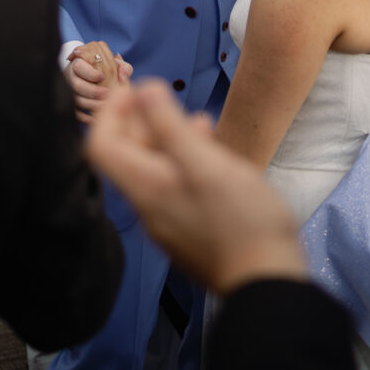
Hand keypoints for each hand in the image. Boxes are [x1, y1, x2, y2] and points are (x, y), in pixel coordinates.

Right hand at [64, 40, 132, 124]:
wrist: (98, 82)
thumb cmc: (108, 71)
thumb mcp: (115, 65)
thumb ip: (122, 67)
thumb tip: (124, 71)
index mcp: (80, 64)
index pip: (79, 67)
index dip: (90, 73)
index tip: (102, 77)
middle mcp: (72, 78)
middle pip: (77, 85)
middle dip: (93, 91)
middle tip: (107, 93)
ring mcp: (71, 92)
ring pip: (76, 100)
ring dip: (91, 104)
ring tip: (106, 106)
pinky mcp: (72, 105)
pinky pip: (76, 113)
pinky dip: (87, 118)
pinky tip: (98, 118)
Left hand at [88, 80, 307, 292]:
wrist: (267, 282)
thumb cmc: (241, 219)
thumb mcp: (206, 163)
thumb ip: (170, 125)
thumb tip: (142, 88)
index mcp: (145, 187)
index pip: (102, 145)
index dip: (112, 111)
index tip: (137, 89)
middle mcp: (148, 206)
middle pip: (126, 156)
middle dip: (143, 120)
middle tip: (170, 99)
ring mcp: (169, 221)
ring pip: (155, 169)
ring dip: (169, 138)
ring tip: (200, 120)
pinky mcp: (190, 228)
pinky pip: (175, 185)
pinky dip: (186, 160)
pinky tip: (212, 151)